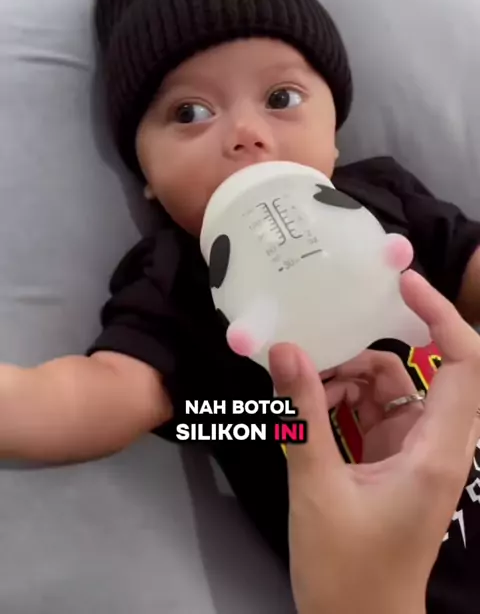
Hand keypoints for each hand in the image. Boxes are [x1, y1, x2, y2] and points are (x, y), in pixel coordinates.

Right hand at [269, 270, 479, 613]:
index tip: (402, 282)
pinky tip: (312, 401)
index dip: (441, 316)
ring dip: (353, 374)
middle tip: (334, 322)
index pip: (464, 365)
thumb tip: (284, 348)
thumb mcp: (316, 487)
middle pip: (427, 368)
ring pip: (395, 387)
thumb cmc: (347, 568)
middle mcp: (437, 444)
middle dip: (379, 342)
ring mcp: (415, 452)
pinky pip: (377, 410)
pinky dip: (346, 398)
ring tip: (307, 378)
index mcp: (438, 450)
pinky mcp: (394, 461)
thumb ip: (303, 415)